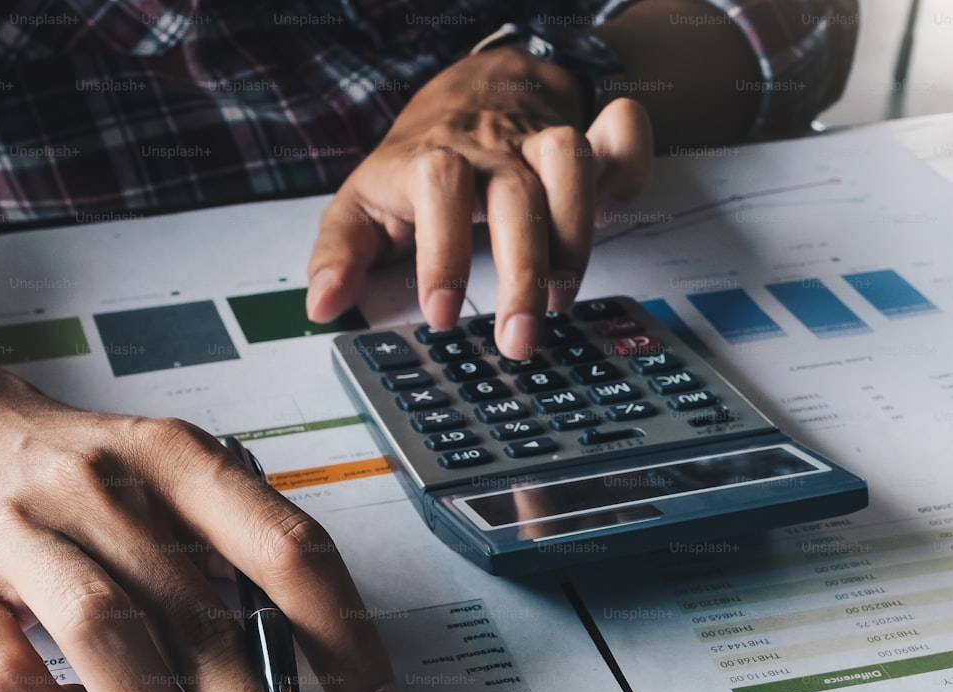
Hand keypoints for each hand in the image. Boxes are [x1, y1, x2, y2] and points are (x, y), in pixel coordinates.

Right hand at [0, 362, 397, 691]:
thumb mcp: (164, 473)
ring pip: (105, 627)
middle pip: (207, 616)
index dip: (342, 637)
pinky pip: (1, 666)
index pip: (285, 548)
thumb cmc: (72, 467)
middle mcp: (103, 487)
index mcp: (177, 460)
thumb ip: (228, 550)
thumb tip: (307, 665)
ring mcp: (18, 529)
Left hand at [306, 45, 652, 358]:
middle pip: (514, 193)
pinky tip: (619, 205)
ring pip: (569, 163)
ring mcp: (540, 140)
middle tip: (518, 340)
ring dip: (575, 235)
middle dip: (522, 272)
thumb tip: (323, 306)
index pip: (438, 188)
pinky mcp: (585, 139)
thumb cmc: (417, 164)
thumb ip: (341, 253)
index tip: (441, 314)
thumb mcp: (363, 202)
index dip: (443, 251)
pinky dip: (630, 162)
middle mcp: (490, 148)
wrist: (473, 90)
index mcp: (430, 161)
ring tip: (562, 299)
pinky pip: (620, 134)